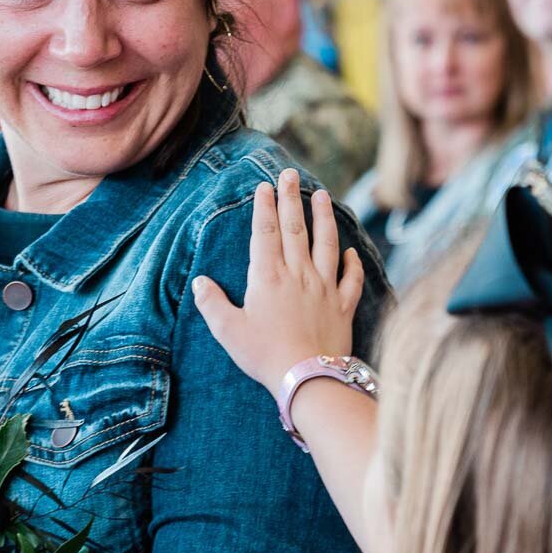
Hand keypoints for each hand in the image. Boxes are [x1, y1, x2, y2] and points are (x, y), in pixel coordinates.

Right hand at [192, 168, 364, 397]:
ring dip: (323, 217)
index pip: (264, 233)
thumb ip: (212, 304)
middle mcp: (298, 275)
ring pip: (326, 244)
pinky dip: (351, 262)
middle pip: (295, 229)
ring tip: (322, 195)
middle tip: (290, 174)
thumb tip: (200, 283)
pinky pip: (351, 279)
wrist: (308, 378)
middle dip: (291, 198)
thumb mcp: (229, 332)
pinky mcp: (343, 306)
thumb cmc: (265, 356)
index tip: (264, 185)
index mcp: (268, 277)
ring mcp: (324, 288)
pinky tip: (349, 250)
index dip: (264, 207)